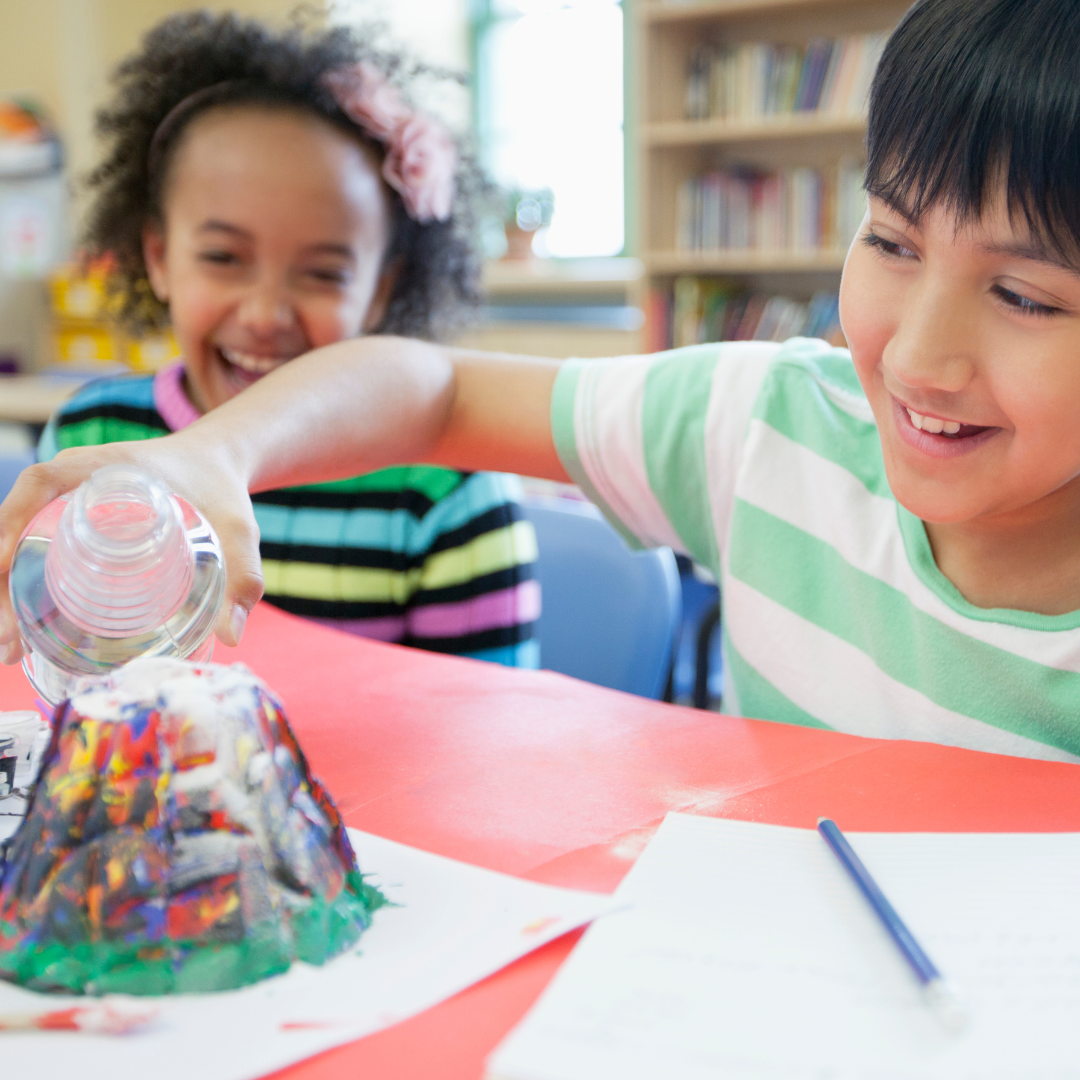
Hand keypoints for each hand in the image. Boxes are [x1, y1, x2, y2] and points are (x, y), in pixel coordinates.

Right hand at [0, 434, 264, 664]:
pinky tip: (24, 632)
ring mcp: (69, 500)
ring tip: (12, 650)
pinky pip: (34, 546)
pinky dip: (20, 584)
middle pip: (19, 522)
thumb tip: (232, 638)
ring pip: (19, 541)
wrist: (217, 464)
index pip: (42, 481)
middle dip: (3, 580)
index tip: (0, 562)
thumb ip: (243, 575)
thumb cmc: (222, 490)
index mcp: (108, 466)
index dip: (13, 519)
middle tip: (9, 639)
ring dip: (6, 590)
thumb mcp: (238, 528)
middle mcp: (76, 479)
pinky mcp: (72, 522)